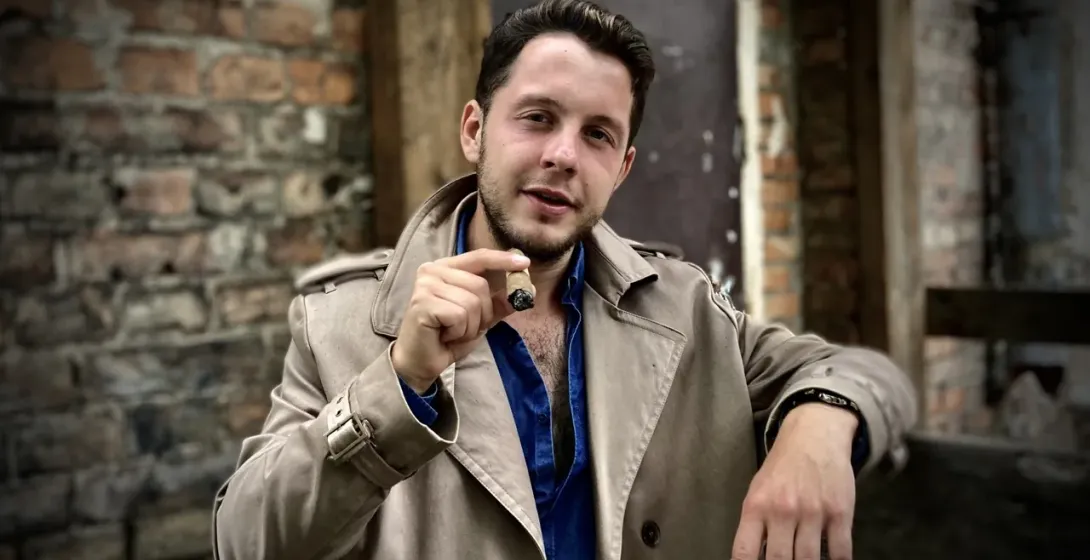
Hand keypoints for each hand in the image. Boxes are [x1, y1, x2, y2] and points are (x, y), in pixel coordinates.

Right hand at [391, 248, 530, 391]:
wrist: (421, 362)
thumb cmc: (447, 337)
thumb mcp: (480, 317)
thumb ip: (500, 302)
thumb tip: (529, 290)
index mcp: (446, 268)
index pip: (478, 257)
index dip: (502, 260)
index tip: (525, 263)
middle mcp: (432, 271)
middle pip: (480, 285)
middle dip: (482, 313)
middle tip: (465, 327)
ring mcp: (425, 285)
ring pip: (472, 302)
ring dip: (470, 326)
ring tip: (453, 332)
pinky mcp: (422, 303)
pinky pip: (460, 315)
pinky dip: (459, 331)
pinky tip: (445, 335)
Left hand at [732, 403, 858, 559]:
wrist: (814, 435)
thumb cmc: (782, 467)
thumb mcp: (758, 491)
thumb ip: (755, 524)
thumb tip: (755, 557)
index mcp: (756, 506)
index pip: (744, 552)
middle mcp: (783, 510)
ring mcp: (813, 512)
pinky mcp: (839, 512)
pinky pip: (840, 552)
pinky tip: (832, 559)